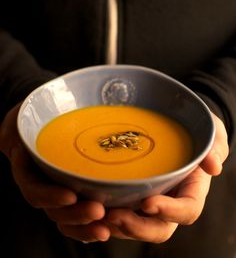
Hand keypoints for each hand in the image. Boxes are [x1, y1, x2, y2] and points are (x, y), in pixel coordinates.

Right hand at [0, 104, 109, 241]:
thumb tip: (19, 133)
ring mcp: (58, 190)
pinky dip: (90, 225)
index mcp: (28, 169)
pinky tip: (107, 229)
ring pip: (67, 216)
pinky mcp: (76, 191)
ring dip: (85, 225)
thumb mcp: (23, 117)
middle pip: (54, 208)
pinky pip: (80, 213)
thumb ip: (19, 124)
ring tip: (105, 228)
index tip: (70, 195)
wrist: (46, 120)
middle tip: (98, 211)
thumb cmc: (36, 116)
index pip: (34, 188)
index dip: (49, 195)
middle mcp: (42, 185)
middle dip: (75, 214)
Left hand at [0, 107, 228, 243]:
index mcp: (190, 191)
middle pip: (156, 228)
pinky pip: (117, 215)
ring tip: (95, 214)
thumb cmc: (196, 132)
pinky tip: (84, 206)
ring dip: (114, 226)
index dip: (169, 212)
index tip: (149, 202)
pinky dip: (101, 217)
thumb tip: (214, 167)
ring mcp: (148, 202)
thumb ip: (213, 146)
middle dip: (135, 226)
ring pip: (133, 226)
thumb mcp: (209, 131)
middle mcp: (169, 202)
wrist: (178, 130)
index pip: (186, 211)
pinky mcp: (129, 196)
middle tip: (113, 215)